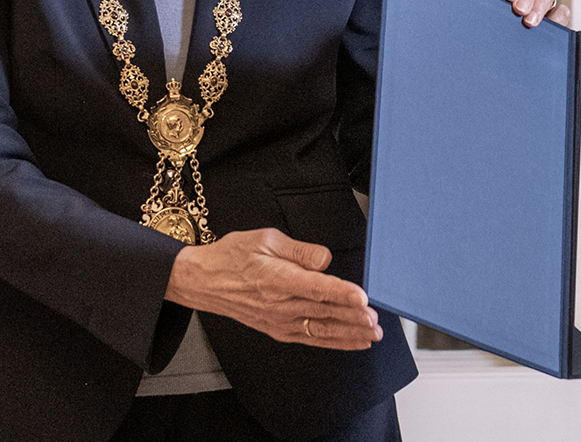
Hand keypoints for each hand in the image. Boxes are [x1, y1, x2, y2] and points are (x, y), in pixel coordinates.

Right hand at [165, 228, 382, 349]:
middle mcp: (279, 305)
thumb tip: (324, 260)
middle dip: (353, 318)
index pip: (316, 289)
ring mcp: (278, 322)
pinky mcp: (278, 330)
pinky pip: (311, 338)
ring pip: (321, 330)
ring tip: (372, 334)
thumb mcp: (265, 239)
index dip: (342, 294)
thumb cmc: (232, 256)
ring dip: (349, 333)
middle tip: (377, 321)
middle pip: (323, 313)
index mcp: (277, 280)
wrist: (204, 281)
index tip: (363, 298)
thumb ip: (299, 250)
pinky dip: (334, 342)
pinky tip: (353, 341)